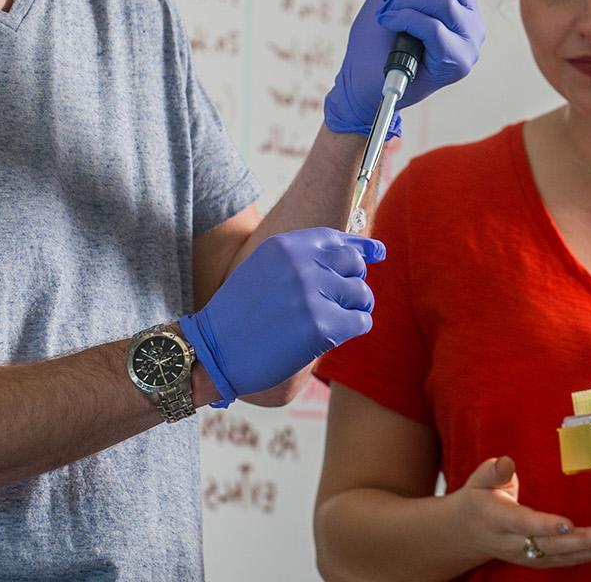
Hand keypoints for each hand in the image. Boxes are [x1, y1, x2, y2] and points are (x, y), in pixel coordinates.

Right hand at [179, 228, 384, 404]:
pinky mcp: (320, 326)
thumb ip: (304, 259)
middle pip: (355, 265)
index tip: (378, 254)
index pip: (337, 239)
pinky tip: (330, 337)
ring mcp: (311, 294)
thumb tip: (363, 253)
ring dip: (353, 310)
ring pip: (362, 295)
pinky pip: (361, 322)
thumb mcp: (265, 270)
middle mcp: (301, 263)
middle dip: (352, 284)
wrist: (212, 352)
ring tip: (329, 323)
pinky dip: (352, 330)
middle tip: (337, 304)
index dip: (360, 247)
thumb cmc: (240, 315)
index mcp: (286, 246)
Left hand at [322, 0, 483, 137]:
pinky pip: (434, 26)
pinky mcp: (458, 63)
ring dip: (405, 1)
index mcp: (462, 6)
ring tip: (387, 14)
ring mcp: (469, 44)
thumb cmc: (376, 40)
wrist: (361, 83)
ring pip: (444, 0)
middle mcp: (472, 24)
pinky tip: (389, 24)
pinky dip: (404, 18)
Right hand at [452, 455, 590, 568]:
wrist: (467, 532)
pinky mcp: (540, 560)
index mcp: (498, 520)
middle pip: (550, 546)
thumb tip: (507, 462)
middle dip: (582, 543)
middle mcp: (514, 543)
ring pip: (563, 557)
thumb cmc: (478, 499)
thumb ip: (493, 471)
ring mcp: (528, 555)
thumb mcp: (478, 480)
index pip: (523, 523)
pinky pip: (568, 561)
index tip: (567, 525)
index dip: (545, 525)